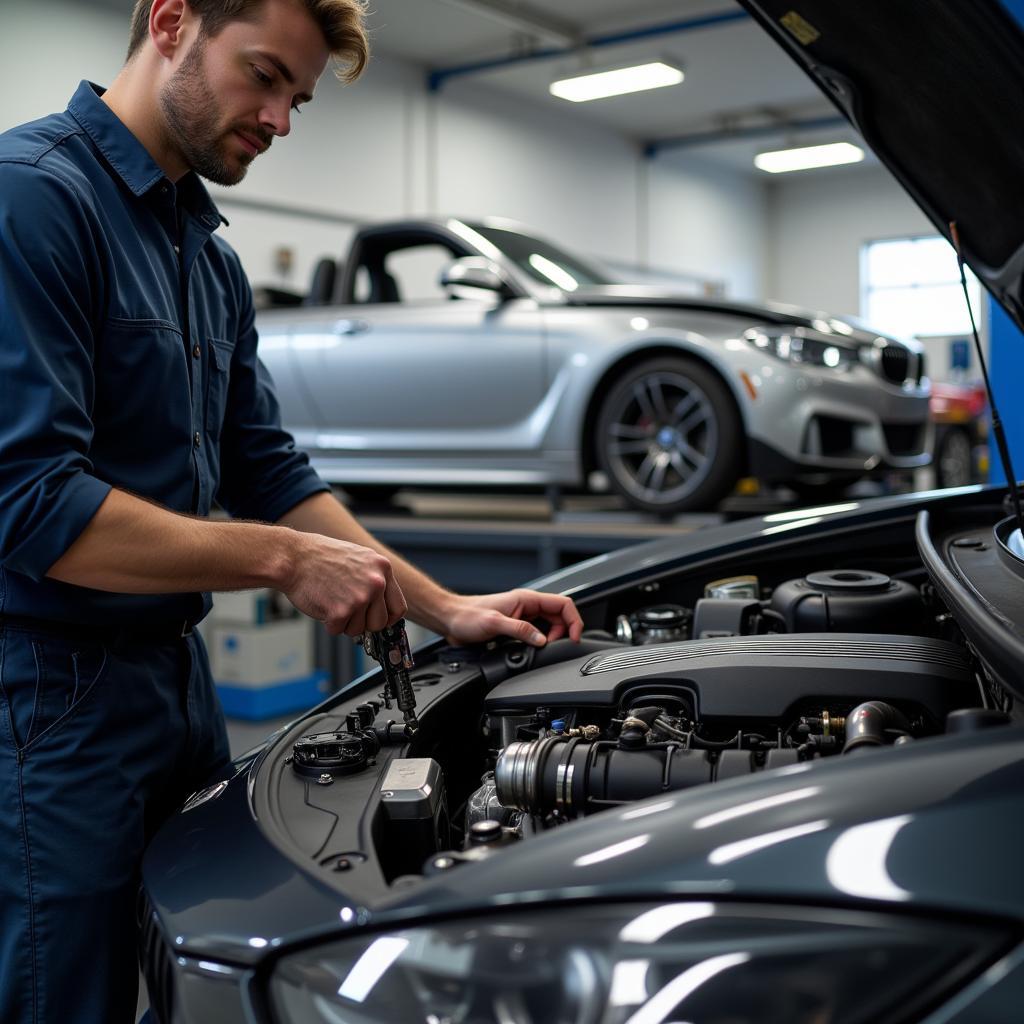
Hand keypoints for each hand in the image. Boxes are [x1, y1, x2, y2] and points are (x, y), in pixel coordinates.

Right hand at [283, 533, 405, 635]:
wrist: (293, 557)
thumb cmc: (320, 557)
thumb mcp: (358, 558)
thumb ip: (373, 579)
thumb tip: (381, 607)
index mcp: (382, 568)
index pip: (398, 607)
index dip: (386, 618)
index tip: (375, 620)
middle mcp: (376, 582)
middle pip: (379, 623)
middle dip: (363, 623)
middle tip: (347, 612)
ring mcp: (360, 597)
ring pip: (359, 630)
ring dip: (344, 623)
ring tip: (331, 601)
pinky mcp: (341, 611)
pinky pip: (339, 630)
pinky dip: (328, 623)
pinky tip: (322, 604)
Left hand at [441, 589, 583, 646]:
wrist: (450, 619)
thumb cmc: (466, 616)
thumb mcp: (494, 623)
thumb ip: (520, 630)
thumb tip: (542, 640)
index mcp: (526, 599)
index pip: (563, 604)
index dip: (574, 620)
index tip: (574, 637)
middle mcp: (527, 607)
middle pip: (559, 617)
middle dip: (563, 633)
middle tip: (554, 649)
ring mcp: (522, 617)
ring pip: (549, 627)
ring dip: (552, 639)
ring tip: (543, 650)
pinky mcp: (515, 628)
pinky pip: (536, 634)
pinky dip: (539, 643)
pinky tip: (532, 651)